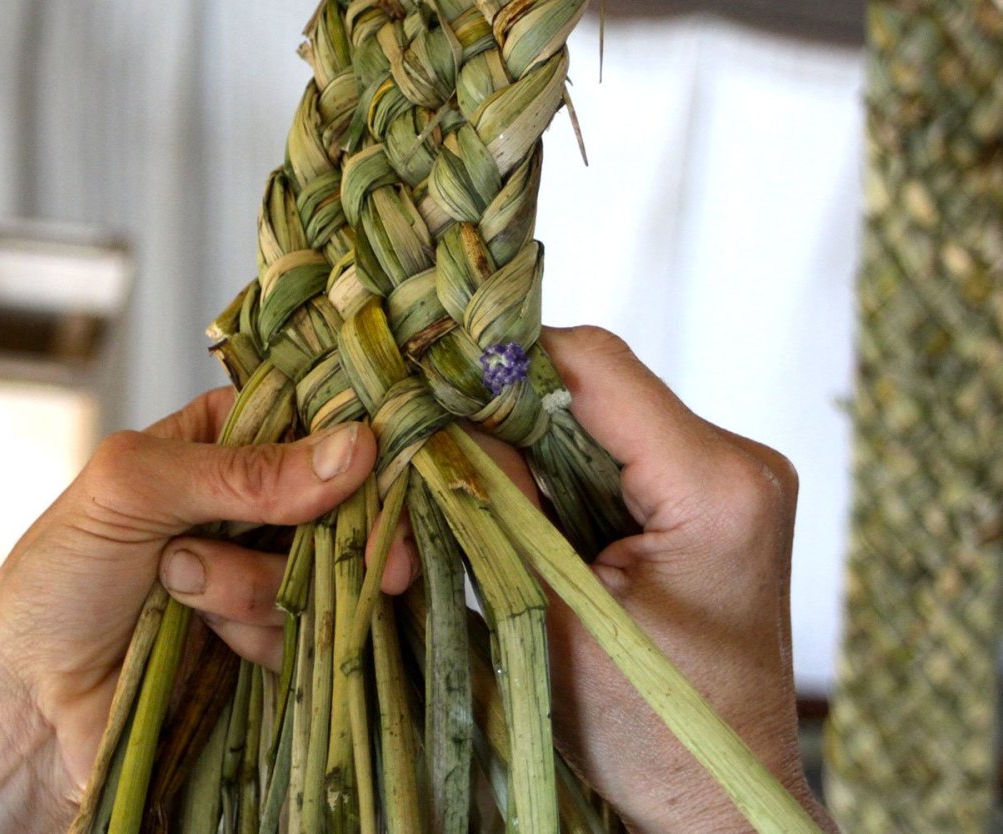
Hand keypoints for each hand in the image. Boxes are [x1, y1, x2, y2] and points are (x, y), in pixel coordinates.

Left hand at [0, 387, 376, 833]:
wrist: (29, 706)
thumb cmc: (58, 578)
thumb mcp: (133, 491)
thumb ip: (242, 471)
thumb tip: (354, 452)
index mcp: (219, 441)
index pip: (310, 418)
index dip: (349, 440)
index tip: (375, 462)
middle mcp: (251, 504)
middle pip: (340, 498)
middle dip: (337, 527)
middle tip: (378, 555)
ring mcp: (263, 573)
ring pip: (324, 568)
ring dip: (260, 585)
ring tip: (182, 589)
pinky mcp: (269, 640)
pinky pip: (311, 632)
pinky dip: (265, 636)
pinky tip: (210, 641)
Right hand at [418, 326, 829, 831]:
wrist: (722, 797)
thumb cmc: (650, 731)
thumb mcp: (555, 613)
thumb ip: (502, 503)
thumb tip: (440, 421)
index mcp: (716, 485)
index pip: (594, 366)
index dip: (502, 362)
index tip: (428, 383)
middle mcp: (739, 462)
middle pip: (595, 386)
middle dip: (506, 411)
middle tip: (432, 444)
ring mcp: (730, 478)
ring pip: (599, 417)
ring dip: (529, 443)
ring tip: (470, 483)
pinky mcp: (710, 501)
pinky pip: (616, 454)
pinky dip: (559, 470)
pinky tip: (520, 506)